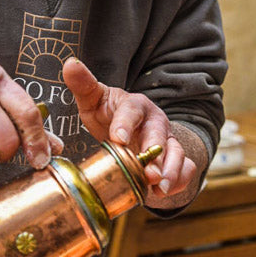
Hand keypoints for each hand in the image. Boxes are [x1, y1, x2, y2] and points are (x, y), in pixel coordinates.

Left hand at [62, 57, 198, 202]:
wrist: (128, 132)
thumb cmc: (108, 115)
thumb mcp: (93, 101)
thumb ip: (83, 85)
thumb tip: (70, 64)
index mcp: (135, 105)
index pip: (132, 111)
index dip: (125, 124)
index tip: (118, 139)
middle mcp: (155, 122)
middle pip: (159, 134)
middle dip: (155, 154)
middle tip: (149, 171)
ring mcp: (168, 141)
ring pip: (176, 153)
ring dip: (170, 170)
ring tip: (159, 187)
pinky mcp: (176, 159)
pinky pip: (186, 168)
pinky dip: (180, 180)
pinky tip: (166, 192)